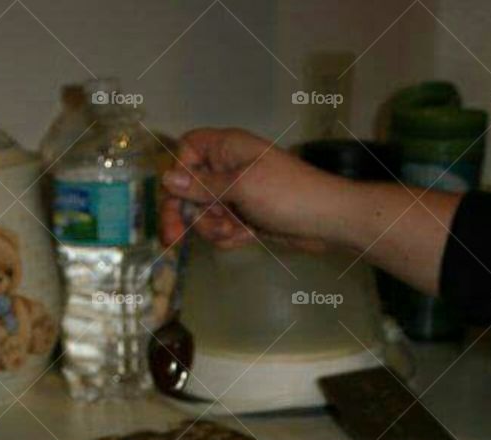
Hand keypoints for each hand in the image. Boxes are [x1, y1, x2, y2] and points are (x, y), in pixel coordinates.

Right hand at [159, 128, 349, 251]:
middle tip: (173, 240)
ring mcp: (234, 195)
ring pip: (202, 214)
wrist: (325, 222)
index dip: (179, 172)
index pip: (187, 150)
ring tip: (236, 230)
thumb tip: (165, 179)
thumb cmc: (286, 194)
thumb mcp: (240, 186)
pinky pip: (219, 229)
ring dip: (213, 228)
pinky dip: (229, 237)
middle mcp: (226, 168)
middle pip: (187, 189)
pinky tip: (247, 236)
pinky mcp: (242, 218)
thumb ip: (202, 186)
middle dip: (186, 215)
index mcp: (227, 148)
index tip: (176, 194)